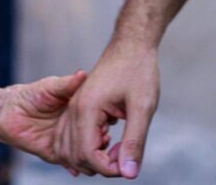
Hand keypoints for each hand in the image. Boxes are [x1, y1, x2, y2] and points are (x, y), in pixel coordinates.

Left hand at [0, 71, 105, 169]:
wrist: (9, 112)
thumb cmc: (31, 95)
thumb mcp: (51, 86)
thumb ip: (68, 84)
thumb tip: (84, 73)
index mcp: (78, 110)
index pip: (98, 117)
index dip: (106, 119)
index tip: (112, 118)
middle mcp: (75, 127)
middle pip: (95, 137)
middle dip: (102, 140)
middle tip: (105, 138)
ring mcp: (66, 142)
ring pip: (85, 153)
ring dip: (92, 154)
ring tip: (95, 151)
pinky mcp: (55, 154)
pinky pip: (69, 163)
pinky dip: (76, 167)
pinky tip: (79, 167)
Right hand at [54, 39, 159, 178]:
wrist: (132, 43)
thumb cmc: (139, 70)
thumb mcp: (143, 106)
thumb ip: (134, 141)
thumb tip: (128, 174)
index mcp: (87, 108)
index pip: (87, 154)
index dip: (108, 167)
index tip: (127, 161)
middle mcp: (75, 107)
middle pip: (76, 154)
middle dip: (99, 164)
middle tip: (124, 153)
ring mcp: (75, 105)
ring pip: (72, 147)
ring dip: (92, 156)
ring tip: (117, 146)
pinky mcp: (80, 105)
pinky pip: (75, 135)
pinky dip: (88, 146)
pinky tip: (108, 140)